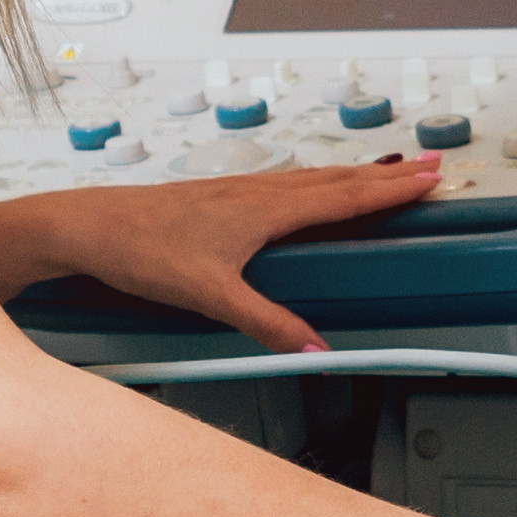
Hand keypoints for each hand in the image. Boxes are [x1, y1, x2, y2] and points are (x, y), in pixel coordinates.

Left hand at [0, 158, 441, 349]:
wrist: (87, 225)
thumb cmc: (140, 251)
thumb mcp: (208, 295)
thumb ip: (265, 323)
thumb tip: (315, 348)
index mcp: (263, 209)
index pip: (343, 198)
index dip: (390, 191)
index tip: (430, 179)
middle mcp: (255, 191)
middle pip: (335, 179)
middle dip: (385, 176)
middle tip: (430, 167)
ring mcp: (237, 190)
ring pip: (310, 177)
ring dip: (353, 175)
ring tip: (386, 172)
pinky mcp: (219, 196)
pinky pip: (285, 182)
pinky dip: (316, 181)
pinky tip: (310, 188)